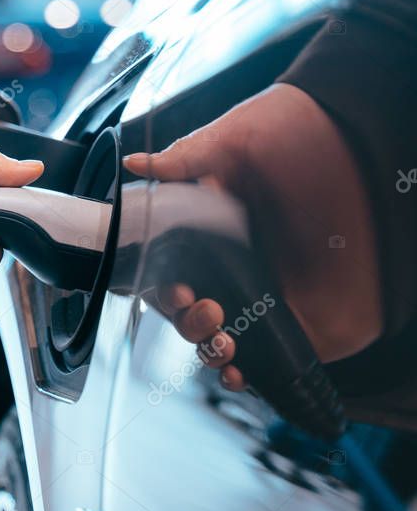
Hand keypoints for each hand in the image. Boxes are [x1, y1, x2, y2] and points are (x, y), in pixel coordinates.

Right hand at [124, 84, 380, 389]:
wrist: (374, 151)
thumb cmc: (305, 133)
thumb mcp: (239, 136)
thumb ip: (188, 155)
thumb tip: (137, 165)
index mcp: (213, 227)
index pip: (170, 269)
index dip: (162, 287)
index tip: (172, 289)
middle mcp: (238, 263)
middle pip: (189, 309)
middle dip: (186, 322)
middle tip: (205, 308)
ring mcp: (270, 295)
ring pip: (220, 338)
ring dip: (210, 351)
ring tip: (224, 343)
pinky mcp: (303, 323)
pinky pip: (267, 360)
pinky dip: (246, 377)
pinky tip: (239, 374)